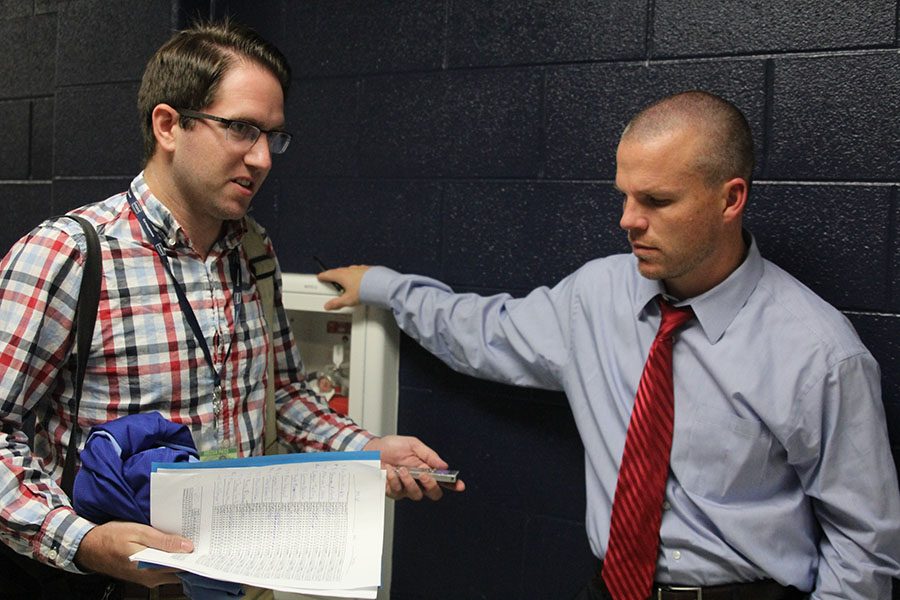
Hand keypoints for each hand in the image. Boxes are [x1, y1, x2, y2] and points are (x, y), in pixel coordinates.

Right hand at [74, 521, 191, 586]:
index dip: (195, 556)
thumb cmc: (111, 538)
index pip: (181, 567)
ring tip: (189, 538)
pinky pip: (162, 567)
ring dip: (180, 555)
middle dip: (190, 555)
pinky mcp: (144, 573)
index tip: (206, 545)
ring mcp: (147, 577)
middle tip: (201, 538)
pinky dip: (170, 556)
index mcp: (150, 570)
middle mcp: (150, 578)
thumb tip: (187, 547)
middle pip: (178, 569)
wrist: (89, 546)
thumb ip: (164, 541)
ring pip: (171, 568)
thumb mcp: (139, 533)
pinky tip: (173, 544)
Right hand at [318, 265, 369, 310]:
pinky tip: (359, 281)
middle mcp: (350, 270)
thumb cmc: (365, 291)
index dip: (323, 276)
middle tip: (331, 280)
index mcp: (342, 275)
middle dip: (334, 275)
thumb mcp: (348, 300)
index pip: (328, 274)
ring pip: (349, 271)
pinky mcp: (368, 270)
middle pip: (338, 271)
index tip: (320, 277)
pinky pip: (359, 271)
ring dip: (346, 275)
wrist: (381, 286)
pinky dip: (356, 275)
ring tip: (346, 283)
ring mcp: (359, 269)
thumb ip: (337, 303)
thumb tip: (329, 305)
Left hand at [364, 435, 465, 500]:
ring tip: (400, 469)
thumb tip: (444, 465)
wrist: (372, 450)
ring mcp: (406, 488)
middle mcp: (419, 481)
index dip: (454, 485)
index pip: (444, 480)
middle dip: (430, 485)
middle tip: (424, 475)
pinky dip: (393, 480)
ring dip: (408, 481)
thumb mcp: (413, 445)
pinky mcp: (393, 492)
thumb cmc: (392, 447)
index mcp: (427, 469)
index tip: (459, 485)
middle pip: (434, 493)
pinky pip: (397, 492)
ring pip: (416, 494)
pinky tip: (388, 471)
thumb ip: (429, 455)